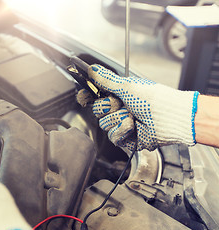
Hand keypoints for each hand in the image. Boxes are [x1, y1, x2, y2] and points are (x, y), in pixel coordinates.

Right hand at [77, 64, 198, 150]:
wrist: (169, 118)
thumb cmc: (154, 99)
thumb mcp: (127, 86)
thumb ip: (106, 80)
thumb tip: (92, 69)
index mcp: (117, 94)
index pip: (95, 96)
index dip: (87, 96)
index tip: (84, 97)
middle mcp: (118, 109)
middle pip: (97, 110)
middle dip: (107, 106)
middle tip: (120, 103)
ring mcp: (120, 124)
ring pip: (104, 124)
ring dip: (118, 118)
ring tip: (133, 115)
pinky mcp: (124, 138)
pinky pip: (113, 136)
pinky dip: (123, 130)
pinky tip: (134, 126)